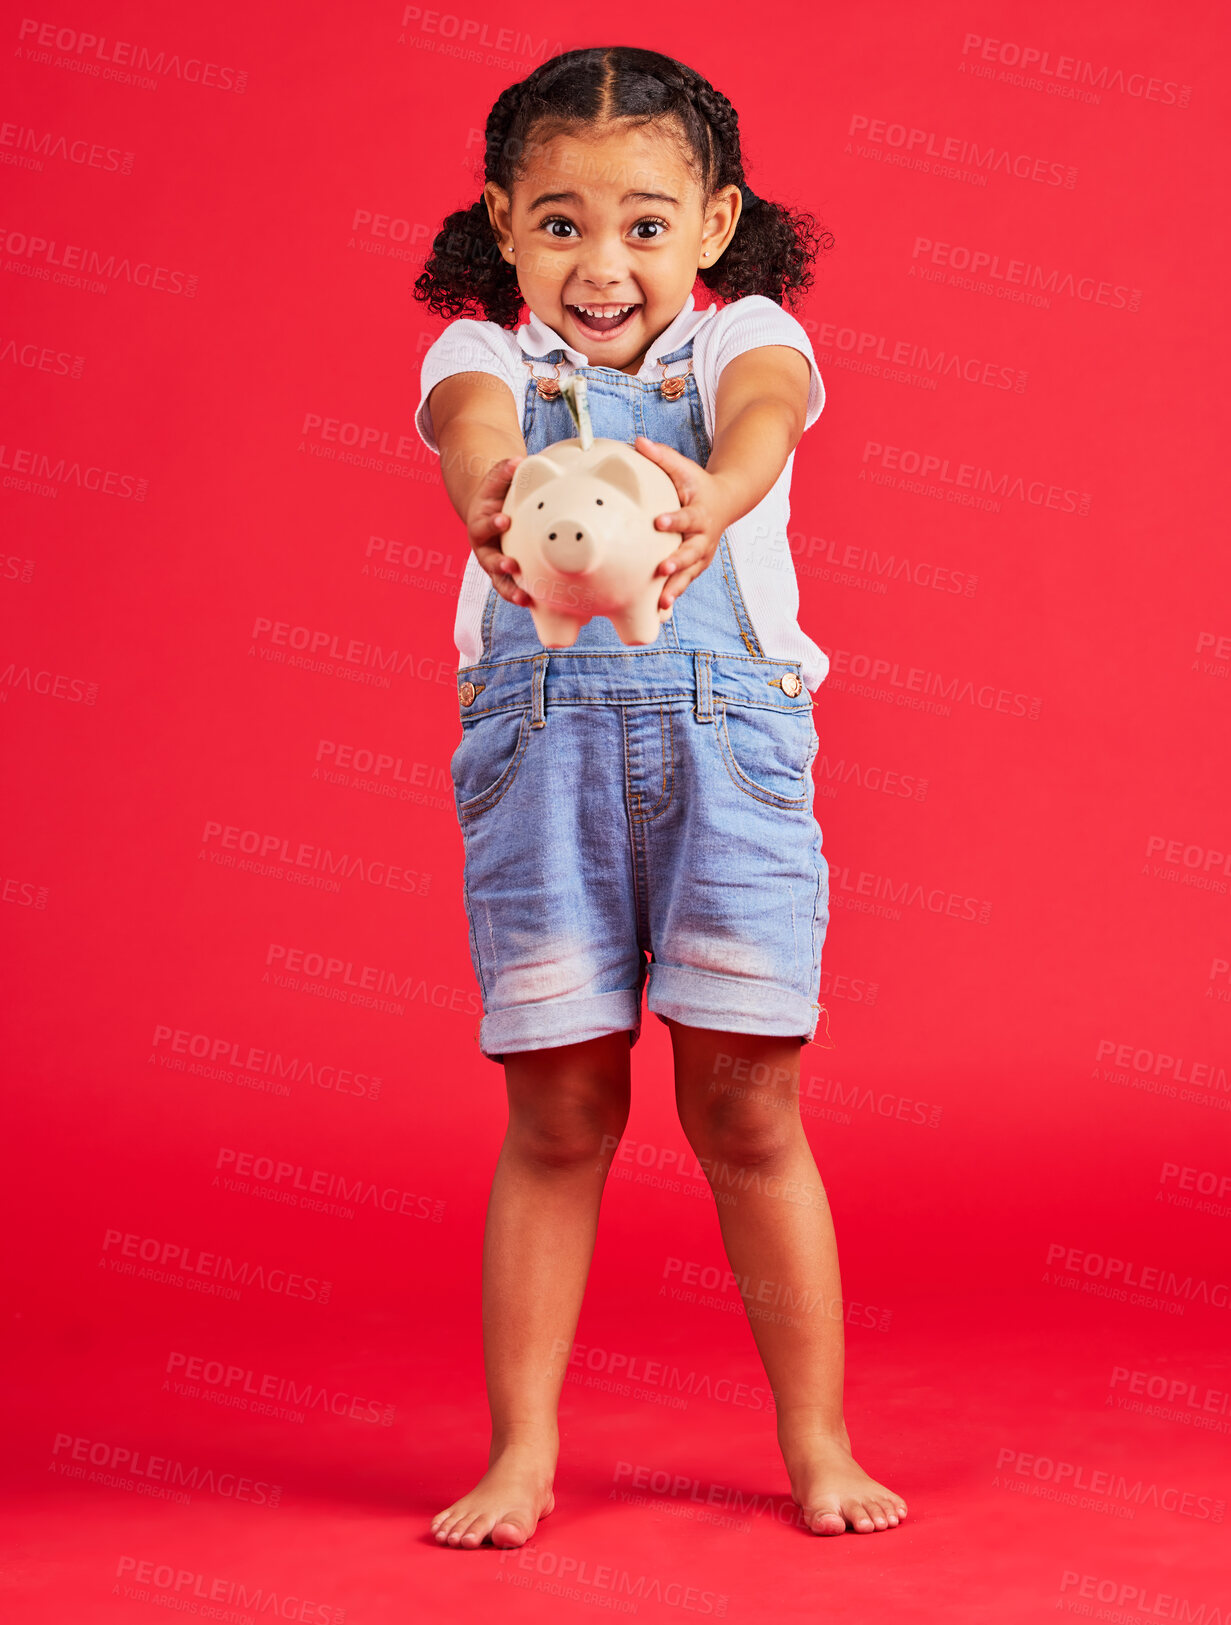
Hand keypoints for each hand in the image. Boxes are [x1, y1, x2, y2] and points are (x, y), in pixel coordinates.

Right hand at [464, 455, 533, 606]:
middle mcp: (484, 546)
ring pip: (498, 580)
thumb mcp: (497, 480)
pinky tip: (534, 602)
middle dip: (499, 563)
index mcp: (481, 522)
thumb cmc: (496, 494)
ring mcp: (493, 561)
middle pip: (488, 558)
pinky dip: (519, 594)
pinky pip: (510, 586)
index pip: (484, 523)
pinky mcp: (504, 573)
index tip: (504, 521)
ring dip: (509, 589)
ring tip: (523, 597)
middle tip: (511, 565)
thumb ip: (506, 470)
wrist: (490, 511)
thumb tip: (519, 460)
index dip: (492, 523)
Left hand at [633, 435, 735, 612]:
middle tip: (663, 569)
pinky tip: (660, 610)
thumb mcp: (683, 468)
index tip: (659, 522)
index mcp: (700, 512)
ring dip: (677, 587)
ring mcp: (702, 553)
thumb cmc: (697, 484)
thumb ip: (661, 456)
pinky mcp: (697, 565)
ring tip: (662, 602)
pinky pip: (686, 582)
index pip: (687, 516)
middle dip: (678, 562)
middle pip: (692, 552)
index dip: (675, 520)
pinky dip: (674, 594)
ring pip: (690, 573)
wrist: (726, 501)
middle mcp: (704, 536)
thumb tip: (637, 441)